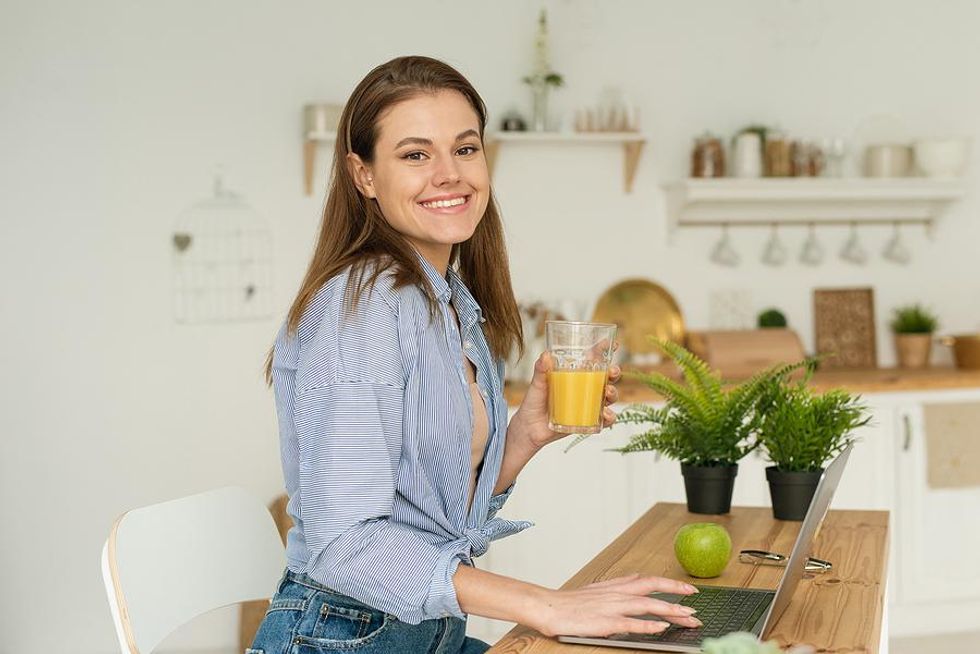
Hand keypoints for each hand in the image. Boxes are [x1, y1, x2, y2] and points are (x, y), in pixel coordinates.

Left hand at [512, 351, 621, 449]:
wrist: (530, 427)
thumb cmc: (535, 401)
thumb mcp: (537, 383)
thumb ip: (541, 369)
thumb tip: (546, 356)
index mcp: (576, 374)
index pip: (594, 360)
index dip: (604, 351)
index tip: (614, 344)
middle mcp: (586, 388)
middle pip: (607, 377)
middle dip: (614, 372)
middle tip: (612, 371)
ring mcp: (589, 404)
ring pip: (609, 396)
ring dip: (613, 392)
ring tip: (607, 392)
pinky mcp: (589, 420)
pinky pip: (605, 419)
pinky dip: (610, 417)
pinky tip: (605, 413)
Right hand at [530, 574, 702, 637]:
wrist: (547, 606)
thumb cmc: (569, 603)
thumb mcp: (597, 592)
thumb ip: (617, 590)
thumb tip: (635, 587)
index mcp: (615, 585)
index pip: (648, 580)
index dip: (670, 583)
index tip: (688, 589)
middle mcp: (616, 593)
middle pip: (653, 589)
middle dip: (677, 594)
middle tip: (696, 605)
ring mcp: (611, 606)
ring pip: (647, 605)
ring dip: (670, 611)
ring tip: (688, 618)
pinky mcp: (604, 622)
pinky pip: (630, 623)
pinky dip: (647, 625)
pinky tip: (661, 628)